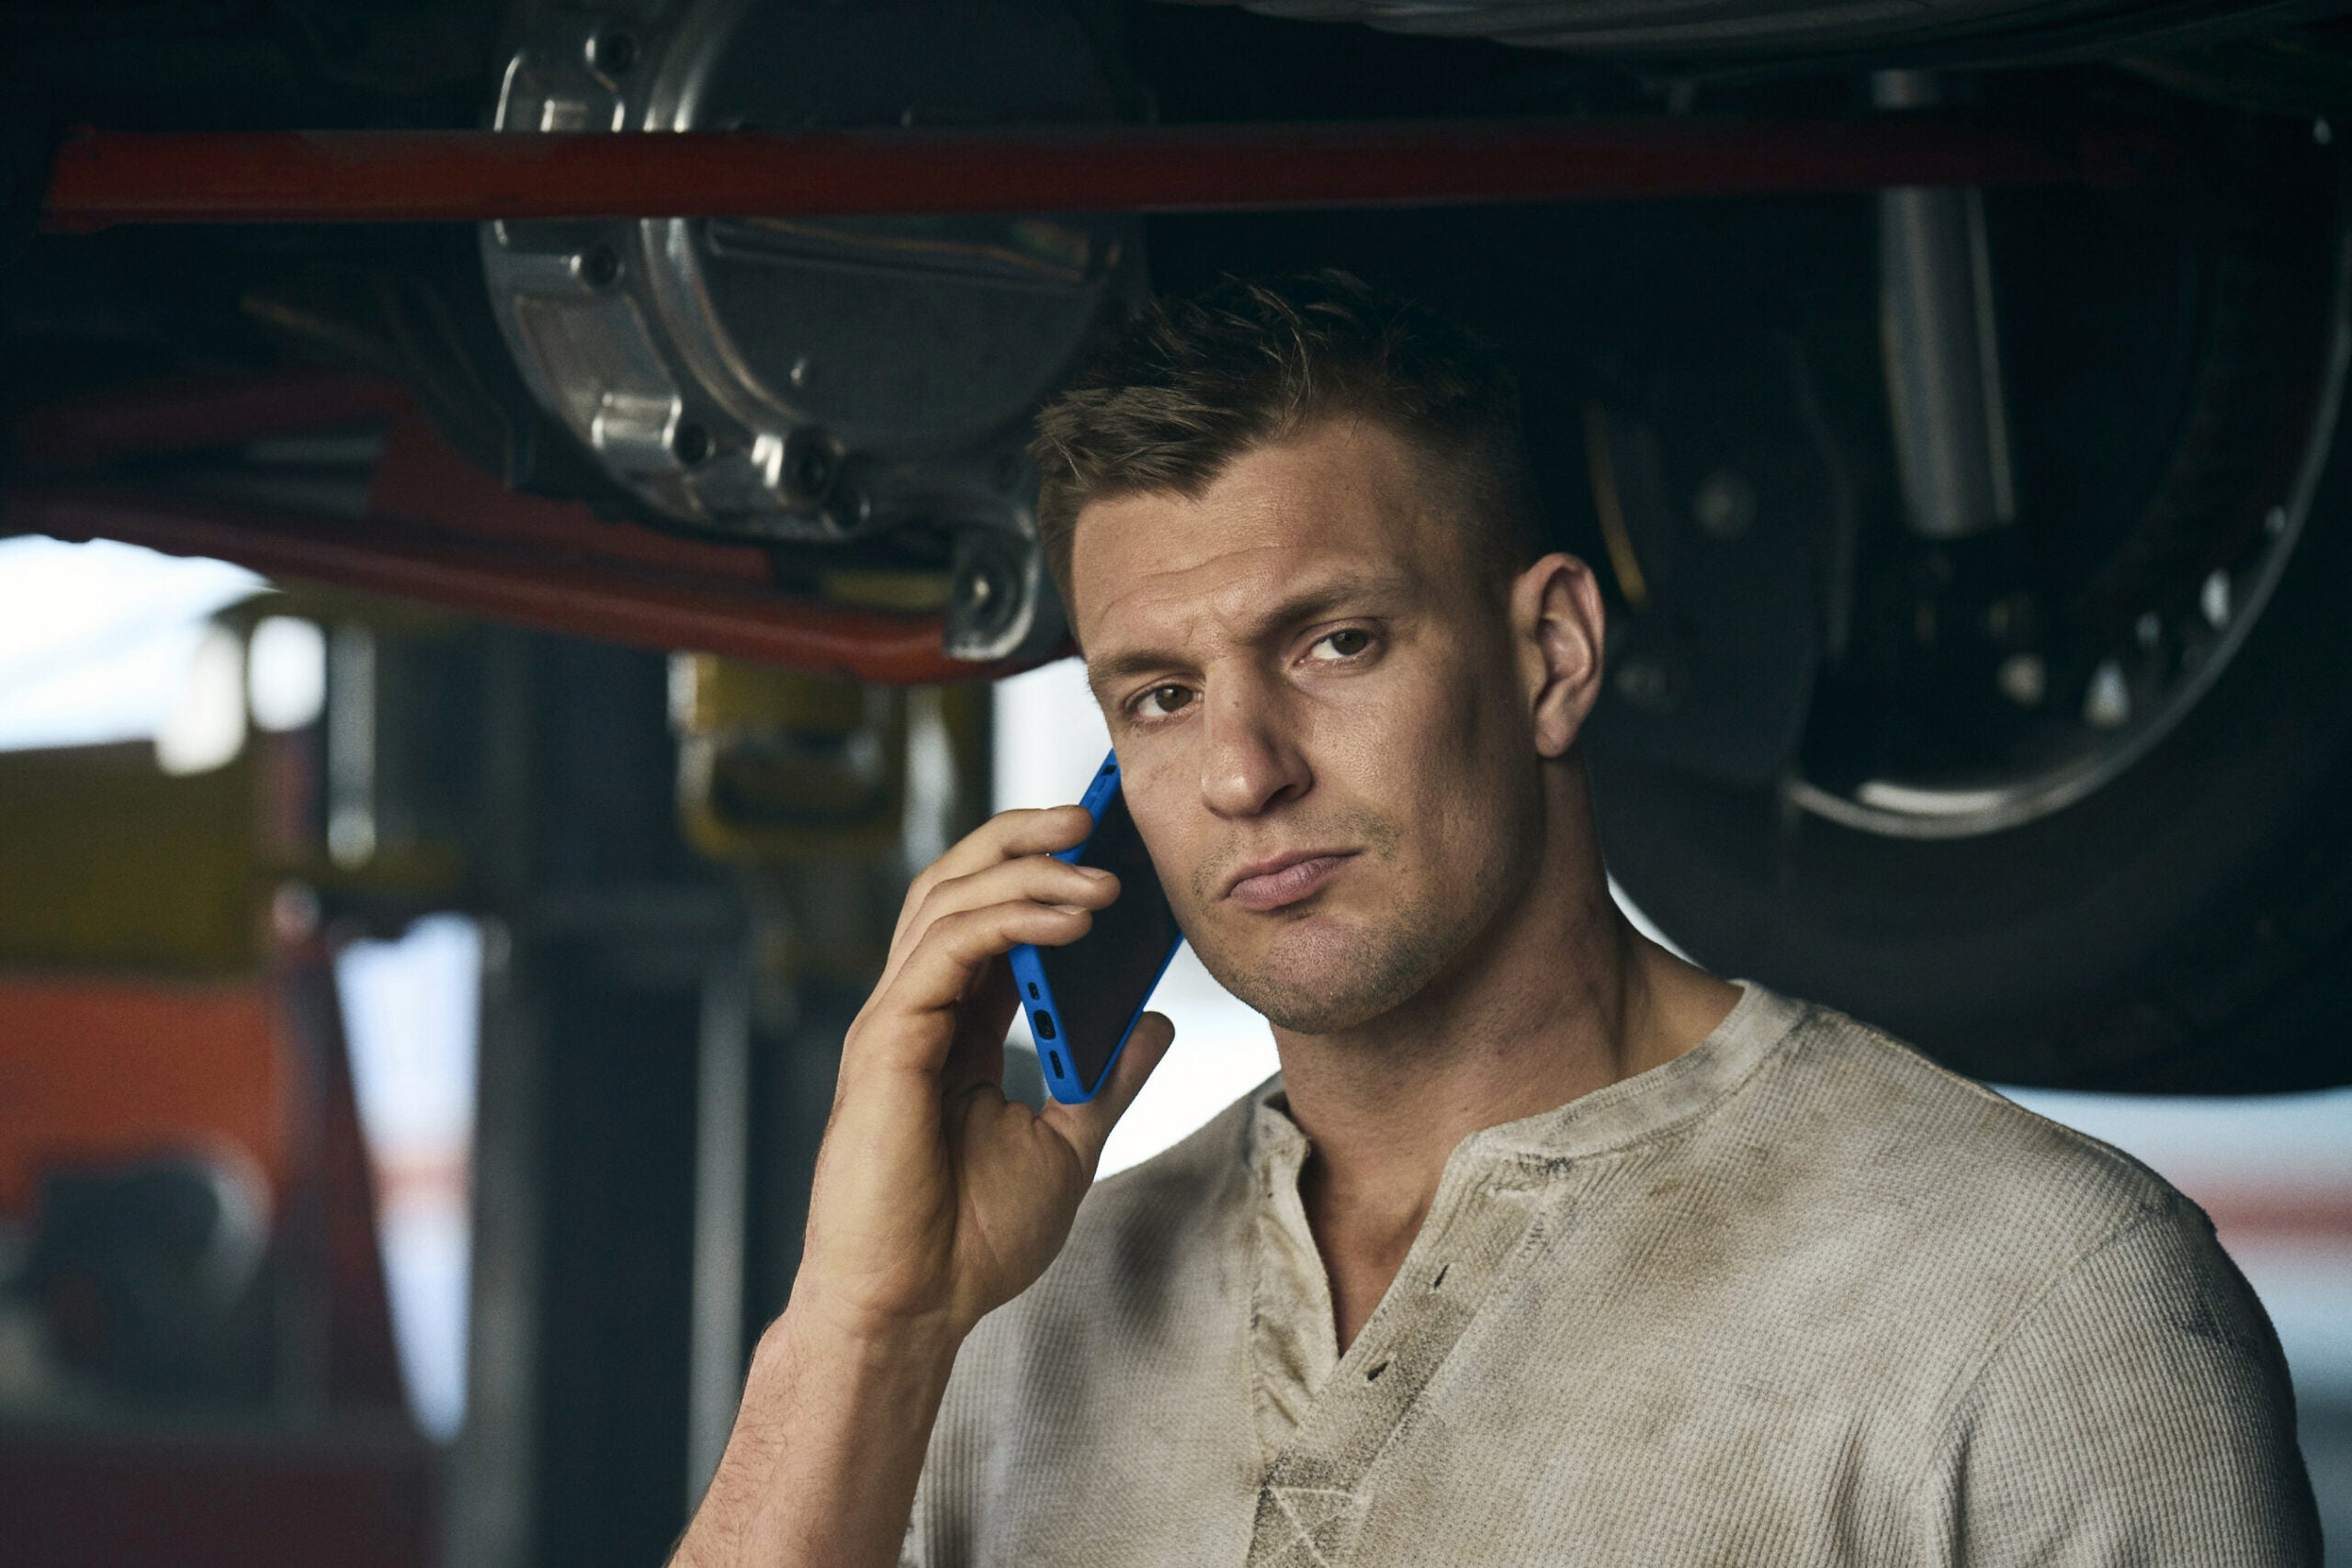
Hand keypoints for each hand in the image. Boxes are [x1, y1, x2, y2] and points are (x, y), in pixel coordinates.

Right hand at [790, 805, 1175, 1349]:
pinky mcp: (887, 1040)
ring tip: (1100, 868)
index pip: (988, 914)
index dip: (1039, 867)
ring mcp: (896, 1019)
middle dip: (1022, 836)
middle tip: (1094, 814)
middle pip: (954, 881)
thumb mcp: (1064, 1143)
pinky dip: (1010, 918)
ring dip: (1027, 869)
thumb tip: (1155, 1021)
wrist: (913, 1309)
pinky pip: (946, 947)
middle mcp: (917, 1009)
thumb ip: (1103, 1079)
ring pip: (946, 897)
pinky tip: (1071, 917)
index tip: (1108, 842)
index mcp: (952, 1026)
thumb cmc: (966, 1242)